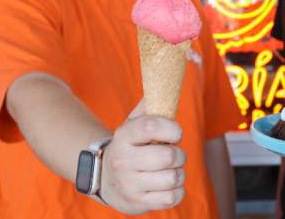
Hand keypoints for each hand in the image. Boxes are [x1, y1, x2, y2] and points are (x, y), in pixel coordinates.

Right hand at [99, 100, 186, 214]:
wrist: (105, 178)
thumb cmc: (131, 146)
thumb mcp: (134, 123)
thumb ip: (150, 104)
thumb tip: (165, 81)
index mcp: (124, 135)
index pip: (151, 126)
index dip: (172, 128)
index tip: (176, 133)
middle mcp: (123, 160)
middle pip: (168, 156)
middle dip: (178, 154)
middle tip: (172, 153)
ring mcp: (129, 184)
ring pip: (173, 177)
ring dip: (178, 173)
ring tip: (168, 169)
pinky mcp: (137, 203)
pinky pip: (172, 197)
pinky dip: (177, 190)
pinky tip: (168, 184)